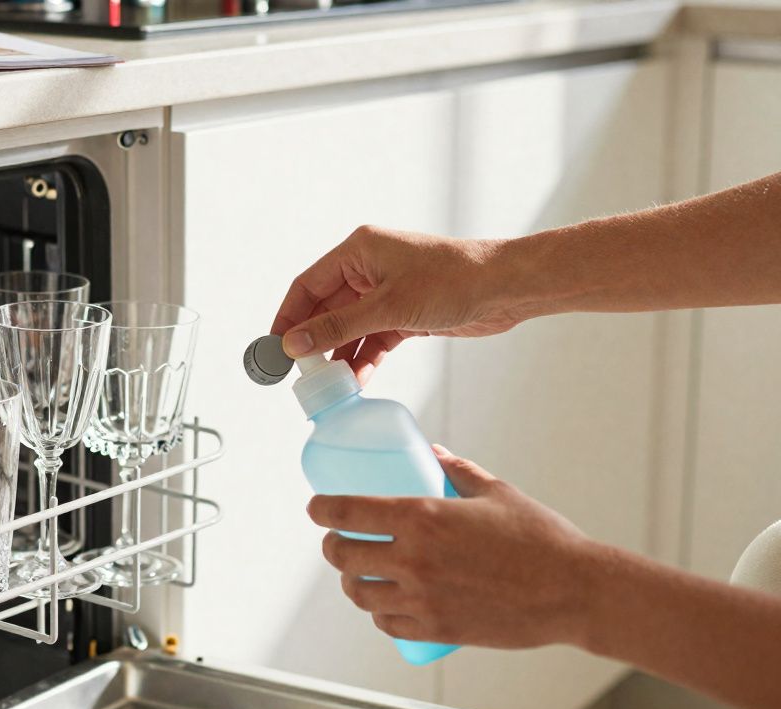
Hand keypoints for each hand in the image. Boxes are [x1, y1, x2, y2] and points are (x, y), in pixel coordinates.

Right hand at [271, 226, 521, 381]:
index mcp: (359, 250)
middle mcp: (368, 268)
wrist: (505, 288)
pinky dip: (364, 358)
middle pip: (325, 309)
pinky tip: (356, 380)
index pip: (307, 285)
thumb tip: (295, 343)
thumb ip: (338, 327)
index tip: (274, 348)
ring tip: (329, 385)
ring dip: (339, 355)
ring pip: (349, 327)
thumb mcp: (388, 308)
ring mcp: (386, 291)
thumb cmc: (453, 280)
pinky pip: (372, 338)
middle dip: (313, 341)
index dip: (288, 317)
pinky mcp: (404, 313)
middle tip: (300, 374)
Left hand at [306, 445, 604, 648]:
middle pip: (343, 556)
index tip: (317, 507)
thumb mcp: (495, 492)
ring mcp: (423, 598)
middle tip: (337, 541)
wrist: (574, 591)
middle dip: (332, 547)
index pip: (348, 513)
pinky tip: (385, 603)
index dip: (322, 509)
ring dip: (352, 582)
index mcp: (423, 518)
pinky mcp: (437, 629)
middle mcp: (415, 560)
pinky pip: (388, 624)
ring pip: (360, 594)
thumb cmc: (540, 539)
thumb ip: (456, 470)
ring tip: (358, 573)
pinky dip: (379, 613)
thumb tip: (431, 453)